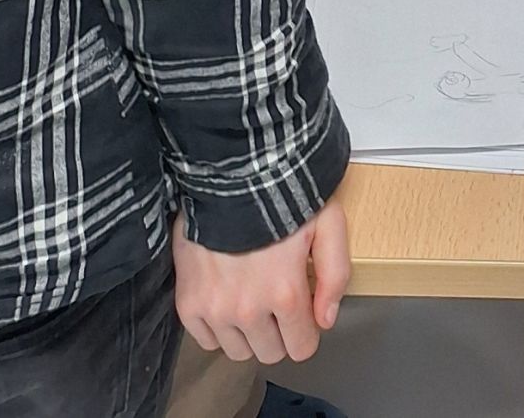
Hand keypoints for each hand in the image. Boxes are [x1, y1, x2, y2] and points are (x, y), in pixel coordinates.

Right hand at [172, 202, 348, 365]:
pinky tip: (226, 298)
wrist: (228, 171)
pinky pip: (206, 341)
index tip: (302, 310)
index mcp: (285, 293)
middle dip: (279, 332)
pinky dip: (217, 327)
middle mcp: (248, 310)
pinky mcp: (188, 303)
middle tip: (276, 299)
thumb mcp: (327, 221)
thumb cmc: (280, 191)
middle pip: (270, 353)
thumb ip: (335, 273)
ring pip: (239, 352)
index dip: (306, 330)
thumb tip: (326, 320)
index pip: (302, 347)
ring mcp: (214, 309)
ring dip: (248, 332)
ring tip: (251, 296)